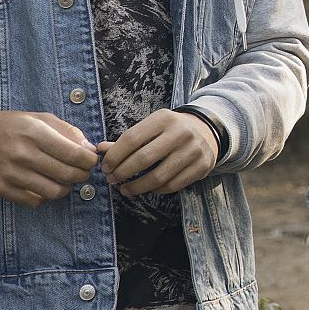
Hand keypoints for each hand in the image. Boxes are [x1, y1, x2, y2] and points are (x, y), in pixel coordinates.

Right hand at [0, 111, 100, 208]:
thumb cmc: (13, 126)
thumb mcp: (41, 119)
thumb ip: (69, 132)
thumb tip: (91, 150)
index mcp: (35, 132)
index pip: (74, 155)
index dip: (89, 161)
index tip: (91, 161)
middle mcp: (23, 154)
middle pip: (67, 175)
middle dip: (82, 175)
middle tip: (82, 172)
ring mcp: (11, 173)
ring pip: (54, 192)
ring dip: (66, 188)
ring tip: (64, 179)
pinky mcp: (1, 188)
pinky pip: (35, 202)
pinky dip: (45, 196)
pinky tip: (44, 185)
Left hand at [99, 109, 217, 196]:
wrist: (208, 130)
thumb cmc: (171, 130)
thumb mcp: (152, 127)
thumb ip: (127, 139)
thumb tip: (101, 149)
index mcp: (164, 119)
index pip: (132, 139)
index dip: (114, 156)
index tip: (105, 167)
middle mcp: (181, 133)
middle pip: (143, 159)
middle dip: (122, 173)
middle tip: (112, 180)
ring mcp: (194, 151)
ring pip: (158, 177)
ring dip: (136, 187)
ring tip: (124, 189)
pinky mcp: (202, 167)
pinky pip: (173, 185)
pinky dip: (156, 190)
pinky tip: (147, 189)